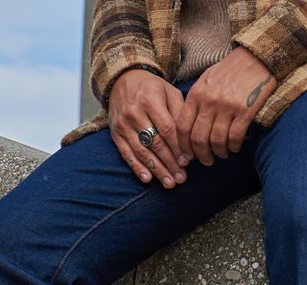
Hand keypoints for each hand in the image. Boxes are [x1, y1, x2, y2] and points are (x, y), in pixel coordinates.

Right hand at [108, 69, 187, 188]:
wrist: (121, 80)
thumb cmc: (151, 88)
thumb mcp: (168, 91)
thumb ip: (179, 111)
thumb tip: (190, 137)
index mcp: (150, 100)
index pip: (167, 129)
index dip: (177, 147)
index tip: (188, 162)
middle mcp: (134, 113)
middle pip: (155, 143)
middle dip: (170, 163)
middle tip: (181, 178)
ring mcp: (123, 125)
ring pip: (142, 152)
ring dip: (157, 170)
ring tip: (170, 183)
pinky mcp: (116, 134)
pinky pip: (126, 154)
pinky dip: (137, 167)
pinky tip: (148, 179)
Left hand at [175, 46, 276, 165]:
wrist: (256, 57)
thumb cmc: (230, 70)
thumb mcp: (206, 80)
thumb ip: (196, 101)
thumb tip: (188, 127)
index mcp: (196, 94)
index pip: (182, 127)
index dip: (183, 146)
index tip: (188, 155)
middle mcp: (209, 101)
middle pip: (198, 138)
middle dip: (201, 155)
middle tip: (206, 161)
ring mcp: (227, 106)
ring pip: (216, 141)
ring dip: (219, 153)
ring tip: (222, 154)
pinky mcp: (244, 110)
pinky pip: (235, 137)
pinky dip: (234, 147)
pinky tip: (235, 147)